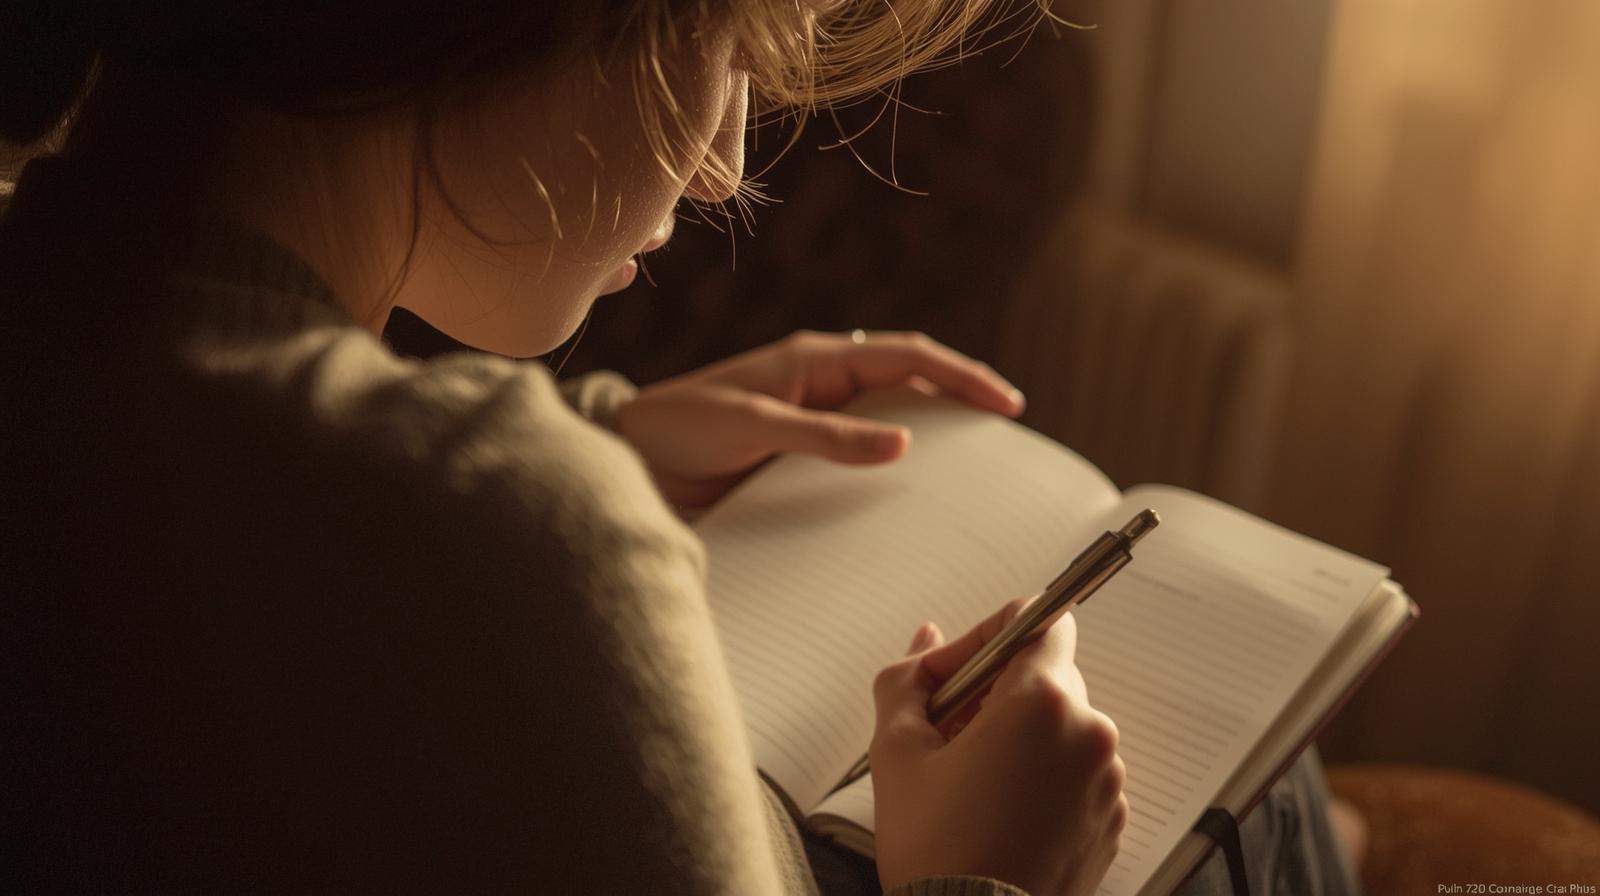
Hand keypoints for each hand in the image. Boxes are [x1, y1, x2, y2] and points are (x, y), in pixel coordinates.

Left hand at [613, 330, 1024, 508]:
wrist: (632, 461)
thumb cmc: (680, 427)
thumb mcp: (752, 425)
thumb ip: (823, 435)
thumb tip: (902, 443)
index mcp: (815, 360)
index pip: (907, 355)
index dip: (960, 374)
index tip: (1004, 402)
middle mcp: (822, 384)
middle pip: (910, 381)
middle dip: (960, 398)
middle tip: (1005, 432)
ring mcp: (814, 420)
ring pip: (891, 418)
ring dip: (932, 434)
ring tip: (975, 465)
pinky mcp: (801, 458)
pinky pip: (862, 457)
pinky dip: (894, 469)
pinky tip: (912, 496)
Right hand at [870, 599, 1127, 895]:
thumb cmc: (939, 852)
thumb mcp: (897, 753)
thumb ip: (907, 681)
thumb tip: (925, 644)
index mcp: (1042, 702)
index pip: (1037, 617)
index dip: (987, 634)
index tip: (956, 672)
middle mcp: (1089, 732)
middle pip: (1044, 674)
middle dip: (992, 692)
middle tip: (945, 731)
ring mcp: (1107, 779)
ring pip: (1060, 726)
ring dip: (1017, 737)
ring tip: (968, 781)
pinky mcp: (1111, 819)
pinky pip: (1076, 773)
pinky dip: (1042, 777)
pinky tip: (998, 810)